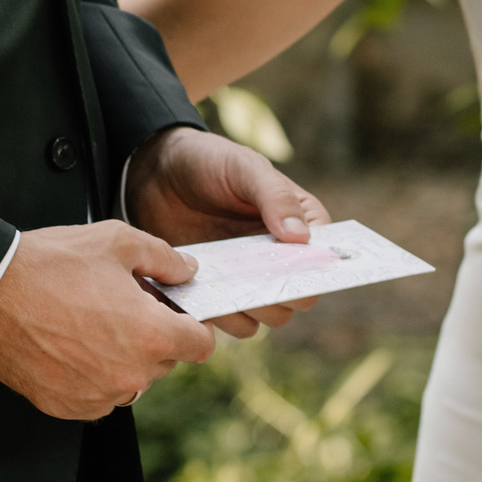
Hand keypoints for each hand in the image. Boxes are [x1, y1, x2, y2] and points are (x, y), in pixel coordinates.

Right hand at [0, 221, 214, 418]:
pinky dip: (93, 377)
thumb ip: (165, 258)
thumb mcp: (119, 241)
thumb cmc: (53, 263)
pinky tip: (71, 345)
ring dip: (124, 359)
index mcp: (151, 335)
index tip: (176, 312)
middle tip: (124, 306)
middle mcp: (128, 375)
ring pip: (131, 381)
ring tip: (93, 323)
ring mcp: (95, 396)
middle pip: (166, 362)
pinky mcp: (64, 406)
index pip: (201, 345)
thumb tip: (187, 271)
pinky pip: (97, 397)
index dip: (192, 324)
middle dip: (154, 336)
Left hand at [126, 126, 332, 339]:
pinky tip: (198, 294)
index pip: (323, 258)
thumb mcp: (245, 168)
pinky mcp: (220, 291)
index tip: (289, 270)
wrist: (157, 173)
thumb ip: (275, 197)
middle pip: (298, 296)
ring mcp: (250, 276)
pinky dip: (219, 316)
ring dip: (249, 310)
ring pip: (268, 317)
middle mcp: (282, 256)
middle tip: (249, 281)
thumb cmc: (211, 161)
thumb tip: (302, 239)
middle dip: (279, 295)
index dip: (314, 270)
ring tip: (221, 287)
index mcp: (301, 222)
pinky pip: (230, 320)